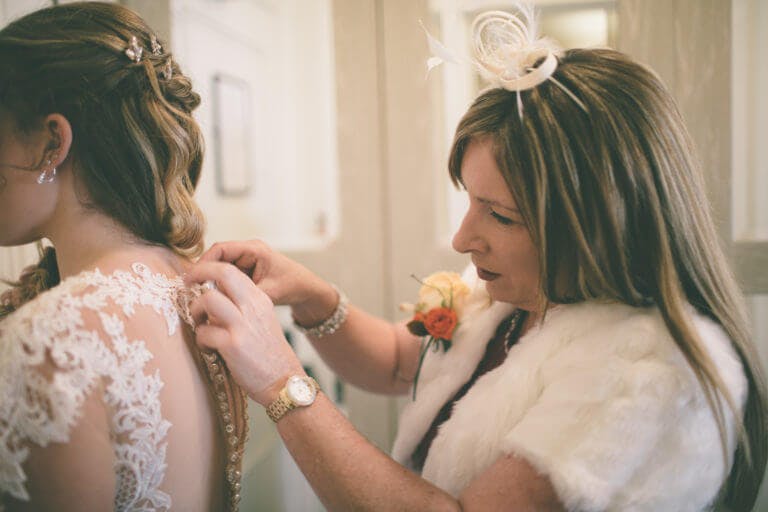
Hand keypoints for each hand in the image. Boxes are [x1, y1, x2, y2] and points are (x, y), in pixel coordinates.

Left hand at [185, 261, 303, 404]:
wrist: (284, 381)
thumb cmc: (268, 354)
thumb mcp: (261, 322)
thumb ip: (241, 306)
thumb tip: (212, 296)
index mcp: (259, 300)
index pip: (231, 271)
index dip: (208, 269)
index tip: (195, 277)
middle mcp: (253, 307)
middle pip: (222, 273)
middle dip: (198, 274)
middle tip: (186, 284)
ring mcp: (243, 325)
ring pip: (208, 299)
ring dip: (196, 311)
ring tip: (200, 324)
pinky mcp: (233, 345)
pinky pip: (203, 332)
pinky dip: (200, 340)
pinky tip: (209, 348)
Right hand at [198, 239, 338, 326]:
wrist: (306, 289)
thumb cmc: (292, 286)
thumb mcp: (269, 293)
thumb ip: (245, 295)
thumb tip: (220, 301)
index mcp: (254, 249)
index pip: (220, 249)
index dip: (203, 262)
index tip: (191, 278)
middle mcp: (248, 250)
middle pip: (217, 256)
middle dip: (203, 271)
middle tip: (189, 287)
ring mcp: (247, 259)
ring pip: (220, 266)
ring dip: (209, 278)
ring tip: (197, 293)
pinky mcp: (246, 269)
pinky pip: (226, 273)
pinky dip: (218, 283)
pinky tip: (212, 296)